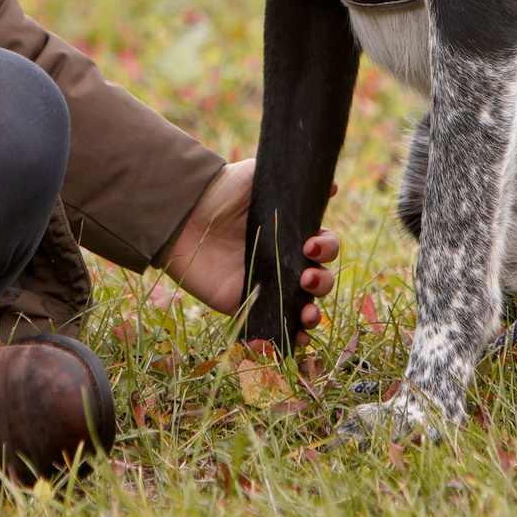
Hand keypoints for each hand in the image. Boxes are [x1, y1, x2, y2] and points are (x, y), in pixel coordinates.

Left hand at [160, 159, 339, 327]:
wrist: (183, 214)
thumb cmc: (222, 192)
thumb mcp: (257, 178)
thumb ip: (291, 182)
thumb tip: (333, 185)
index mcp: (290, 233)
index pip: (323, 246)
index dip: (326, 248)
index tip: (311, 246)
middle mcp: (283, 260)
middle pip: (318, 278)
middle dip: (322, 282)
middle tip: (306, 278)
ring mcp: (266, 285)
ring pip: (303, 305)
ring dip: (314, 313)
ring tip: (308, 314)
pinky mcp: (245, 304)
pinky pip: (273, 325)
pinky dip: (291, 336)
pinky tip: (299, 339)